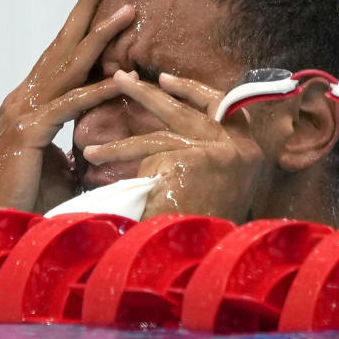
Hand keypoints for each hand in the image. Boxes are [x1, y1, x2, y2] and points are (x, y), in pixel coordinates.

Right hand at [0, 0, 135, 212]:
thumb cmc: (23, 200)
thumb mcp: (58, 167)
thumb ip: (76, 149)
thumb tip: (98, 147)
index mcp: (31, 102)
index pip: (62, 54)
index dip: (84, 25)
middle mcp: (23, 97)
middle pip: (62, 43)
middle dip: (87, 5)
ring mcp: (22, 111)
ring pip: (68, 65)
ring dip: (100, 35)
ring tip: (127, 10)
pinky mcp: (27, 133)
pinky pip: (68, 107)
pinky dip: (94, 93)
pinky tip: (118, 81)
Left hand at [82, 70, 265, 222]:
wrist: (203, 260)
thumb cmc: (201, 231)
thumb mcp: (214, 185)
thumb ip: (201, 155)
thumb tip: (170, 130)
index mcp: (249, 152)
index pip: (222, 106)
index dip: (191, 90)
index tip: (165, 79)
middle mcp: (240, 148)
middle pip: (186, 110)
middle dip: (147, 93)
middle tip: (119, 78)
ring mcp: (217, 151)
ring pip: (160, 135)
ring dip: (121, 140)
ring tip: (90, 142)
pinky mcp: (191, 161)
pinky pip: (148, 153)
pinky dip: (119, 156)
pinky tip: (95, 162)